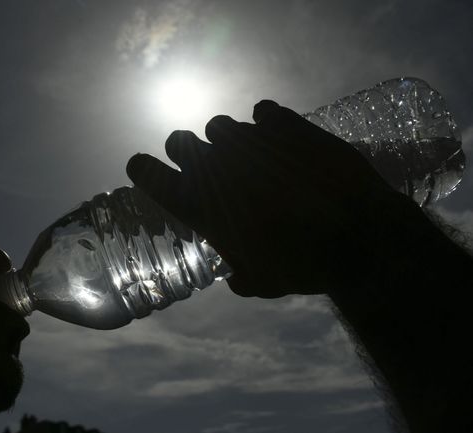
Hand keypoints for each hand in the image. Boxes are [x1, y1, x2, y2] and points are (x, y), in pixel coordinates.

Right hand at [126, 100, 406, 297]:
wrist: (356, 234)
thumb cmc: (299, 264)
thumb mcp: (261, 282)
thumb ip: (239, 275)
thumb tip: (235, 275)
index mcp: (198, 203)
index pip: (147, 173)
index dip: (143, 169)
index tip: (145, 169)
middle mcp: (214, 164)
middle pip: (178, 140)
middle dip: (185, 150)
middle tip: (205, 164)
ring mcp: (249, 139)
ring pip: (219, 125)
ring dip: (227, 139)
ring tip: (250, 155)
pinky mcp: (285, 124)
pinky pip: (263, 112)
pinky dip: (267, 123)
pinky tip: (280, 137)